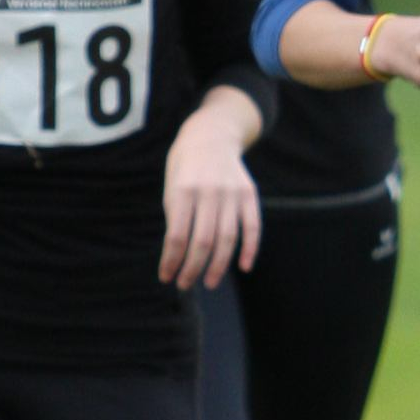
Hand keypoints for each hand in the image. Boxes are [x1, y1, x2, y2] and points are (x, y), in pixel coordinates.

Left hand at [160, 116, 261, 289]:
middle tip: (185, 284)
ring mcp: (232, 193)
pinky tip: (243, 267)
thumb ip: (176, 218)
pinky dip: (250, 249)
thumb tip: (178, 257)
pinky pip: (253, 227)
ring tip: (209, 282)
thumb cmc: (184, 167)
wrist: (212, 135)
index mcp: (183, 190)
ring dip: (218, 265)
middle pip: (202, 241)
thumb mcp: (171, 187)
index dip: (171, 261)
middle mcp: (209, 191)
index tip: (166, 277)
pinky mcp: (249, 194)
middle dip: (192, 268)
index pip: (176, 235)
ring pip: (227, 238)